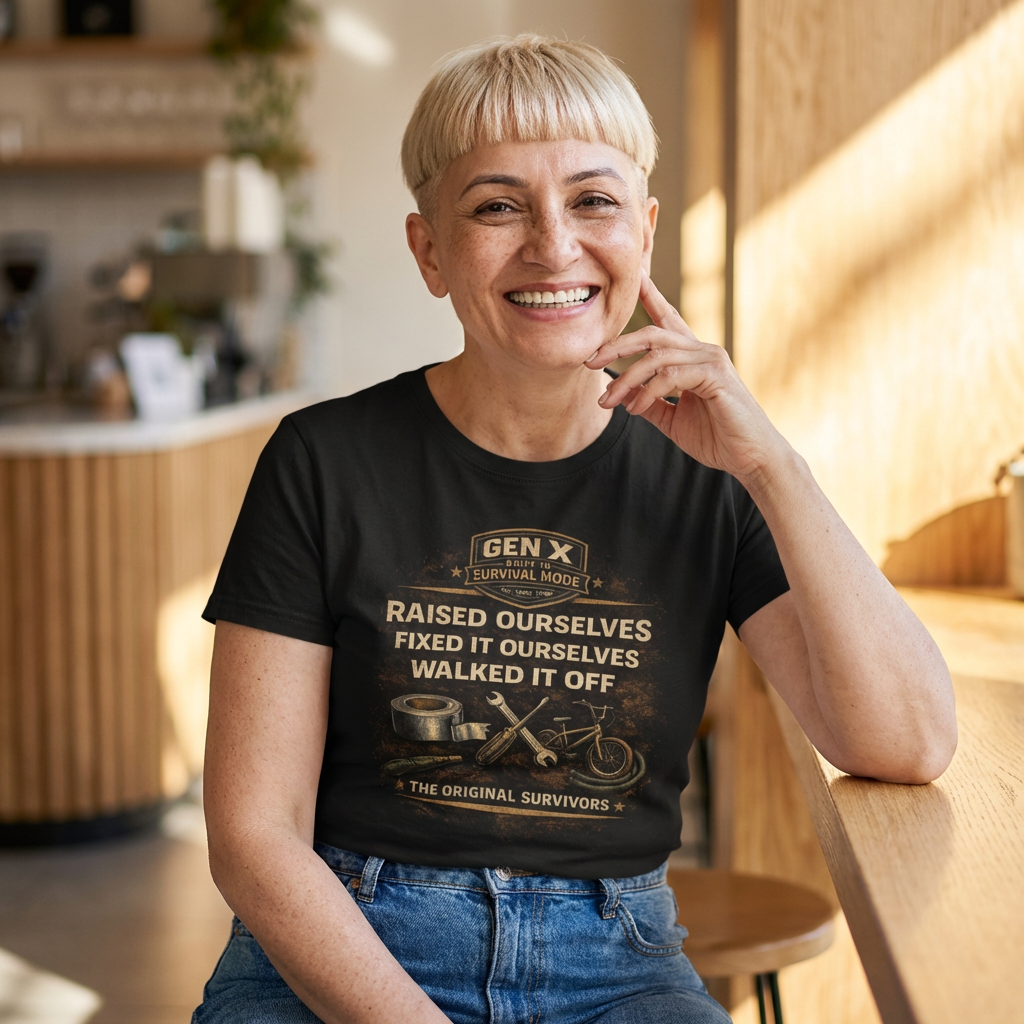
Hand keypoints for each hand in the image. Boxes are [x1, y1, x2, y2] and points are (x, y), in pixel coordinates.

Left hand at [585, 270, 783, 481]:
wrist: (750, 458)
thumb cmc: (717, 438)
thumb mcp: (672, 419)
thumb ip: (649, 402)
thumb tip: (621, 392)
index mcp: (693, 357)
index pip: (668, 320)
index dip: (651, 296)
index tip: (634, 276)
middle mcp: (703, 351)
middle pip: (652, 334)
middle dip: (617, 346)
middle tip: (588, 361)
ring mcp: (711, 359)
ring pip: (657, 356)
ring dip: (627, 378)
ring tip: (608, 401)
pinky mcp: (716, 374)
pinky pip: (671, 374)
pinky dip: (648, 391)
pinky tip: (635, 409)